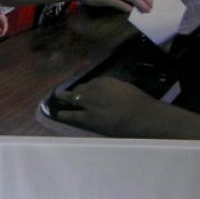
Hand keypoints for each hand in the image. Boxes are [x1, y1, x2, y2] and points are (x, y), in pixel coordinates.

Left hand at [51, 77, 165, 136]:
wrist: (141, 117)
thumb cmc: (139, 102)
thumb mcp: (125, 88)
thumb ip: (112, 88)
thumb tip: (107, 93)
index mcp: (104, 80)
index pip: (92, 82)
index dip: (90, 88)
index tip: (89, 91)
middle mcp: (93, 89)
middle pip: (80, 89)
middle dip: (76, 91)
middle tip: (70, 93)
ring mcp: (89, 103)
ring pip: (72, 98)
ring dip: (64, 98)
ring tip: (58, 98)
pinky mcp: (88, 118)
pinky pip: (72, 115)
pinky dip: (64, 114)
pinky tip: (58, 114)